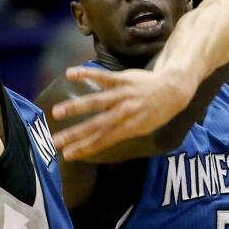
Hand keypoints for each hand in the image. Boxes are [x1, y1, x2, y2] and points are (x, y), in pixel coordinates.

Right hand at [51, 67, 194, 160]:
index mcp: (129, 127)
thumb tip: (99, 142)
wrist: (172, 89)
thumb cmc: (156, 112)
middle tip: (56, 141)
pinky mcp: (122, 79)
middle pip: (96, 125)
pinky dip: (86, 74)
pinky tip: (69, 74)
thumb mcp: (143, 129)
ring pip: (96, 102)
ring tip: (57, 112)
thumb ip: (121, 133)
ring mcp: (123, 94)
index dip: (85, 148)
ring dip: (75, 107)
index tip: (68, 155)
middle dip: (75, 134)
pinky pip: (102, 76)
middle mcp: (125, 112)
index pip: (103, 140)